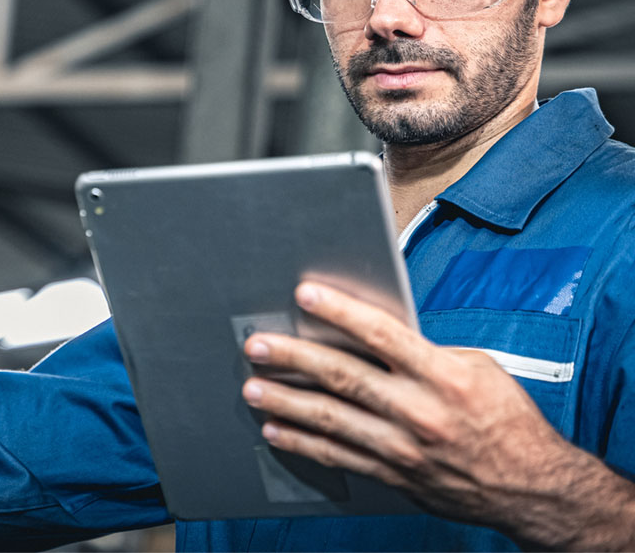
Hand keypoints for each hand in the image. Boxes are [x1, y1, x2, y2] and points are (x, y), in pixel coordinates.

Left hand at [240, 281, 634, 548]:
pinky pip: (338, 457)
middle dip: (294, 358)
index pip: (383, 335)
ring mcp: (403, 448)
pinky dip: (303, 444)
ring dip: (285, 403)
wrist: (531, 489)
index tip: (306, 294)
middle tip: (258, 344)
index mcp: (443, 376)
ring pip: (331, 420)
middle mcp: (419, 412)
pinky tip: (276, 431)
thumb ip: (424, 351)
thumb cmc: (506, 420)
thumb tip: (371, 332)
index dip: (341, 312)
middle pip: (343, 377)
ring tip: (252, 387)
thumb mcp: (478, 368)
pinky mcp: (394, 475)